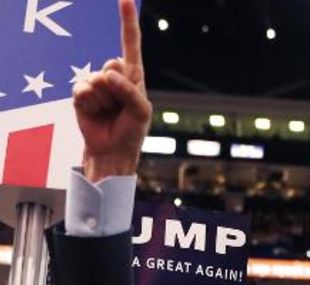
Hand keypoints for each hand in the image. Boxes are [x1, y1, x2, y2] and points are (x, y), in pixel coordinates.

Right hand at [72, 0, 151, 181]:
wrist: (112, 150)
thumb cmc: (132, 131)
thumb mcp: (141, 111)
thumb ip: (129, 91)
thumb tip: (107, 73)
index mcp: (133, 75)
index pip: (130, 44)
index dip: (127, 21)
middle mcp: (114, 75)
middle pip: (112, 66)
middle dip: (117, 90)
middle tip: (119, 108)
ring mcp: (96, 83)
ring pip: (96, 80)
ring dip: (104, 101)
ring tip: (108, 112)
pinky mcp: (80, 93)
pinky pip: (82, 89)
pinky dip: (89, 103)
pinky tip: (94, 113)